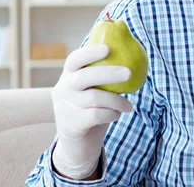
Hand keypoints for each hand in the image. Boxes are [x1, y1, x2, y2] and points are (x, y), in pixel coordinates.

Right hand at [51, 44, 133, 179]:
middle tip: (129, 73)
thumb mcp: (93, 91)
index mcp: (68, 76)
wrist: (77, 145)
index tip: (108, 48)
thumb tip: (131, 59)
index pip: (74, 60)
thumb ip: (104, 78)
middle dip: (109, 73)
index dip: (90, 53)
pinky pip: (96, 115)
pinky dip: (111, 114)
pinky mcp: (71, 125)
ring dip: (117, 100)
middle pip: (84, 77)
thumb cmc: (91, 111)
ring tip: (129, 106)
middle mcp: (62, 89)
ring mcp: (64, 108)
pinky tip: (117, 115)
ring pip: (94, 98)